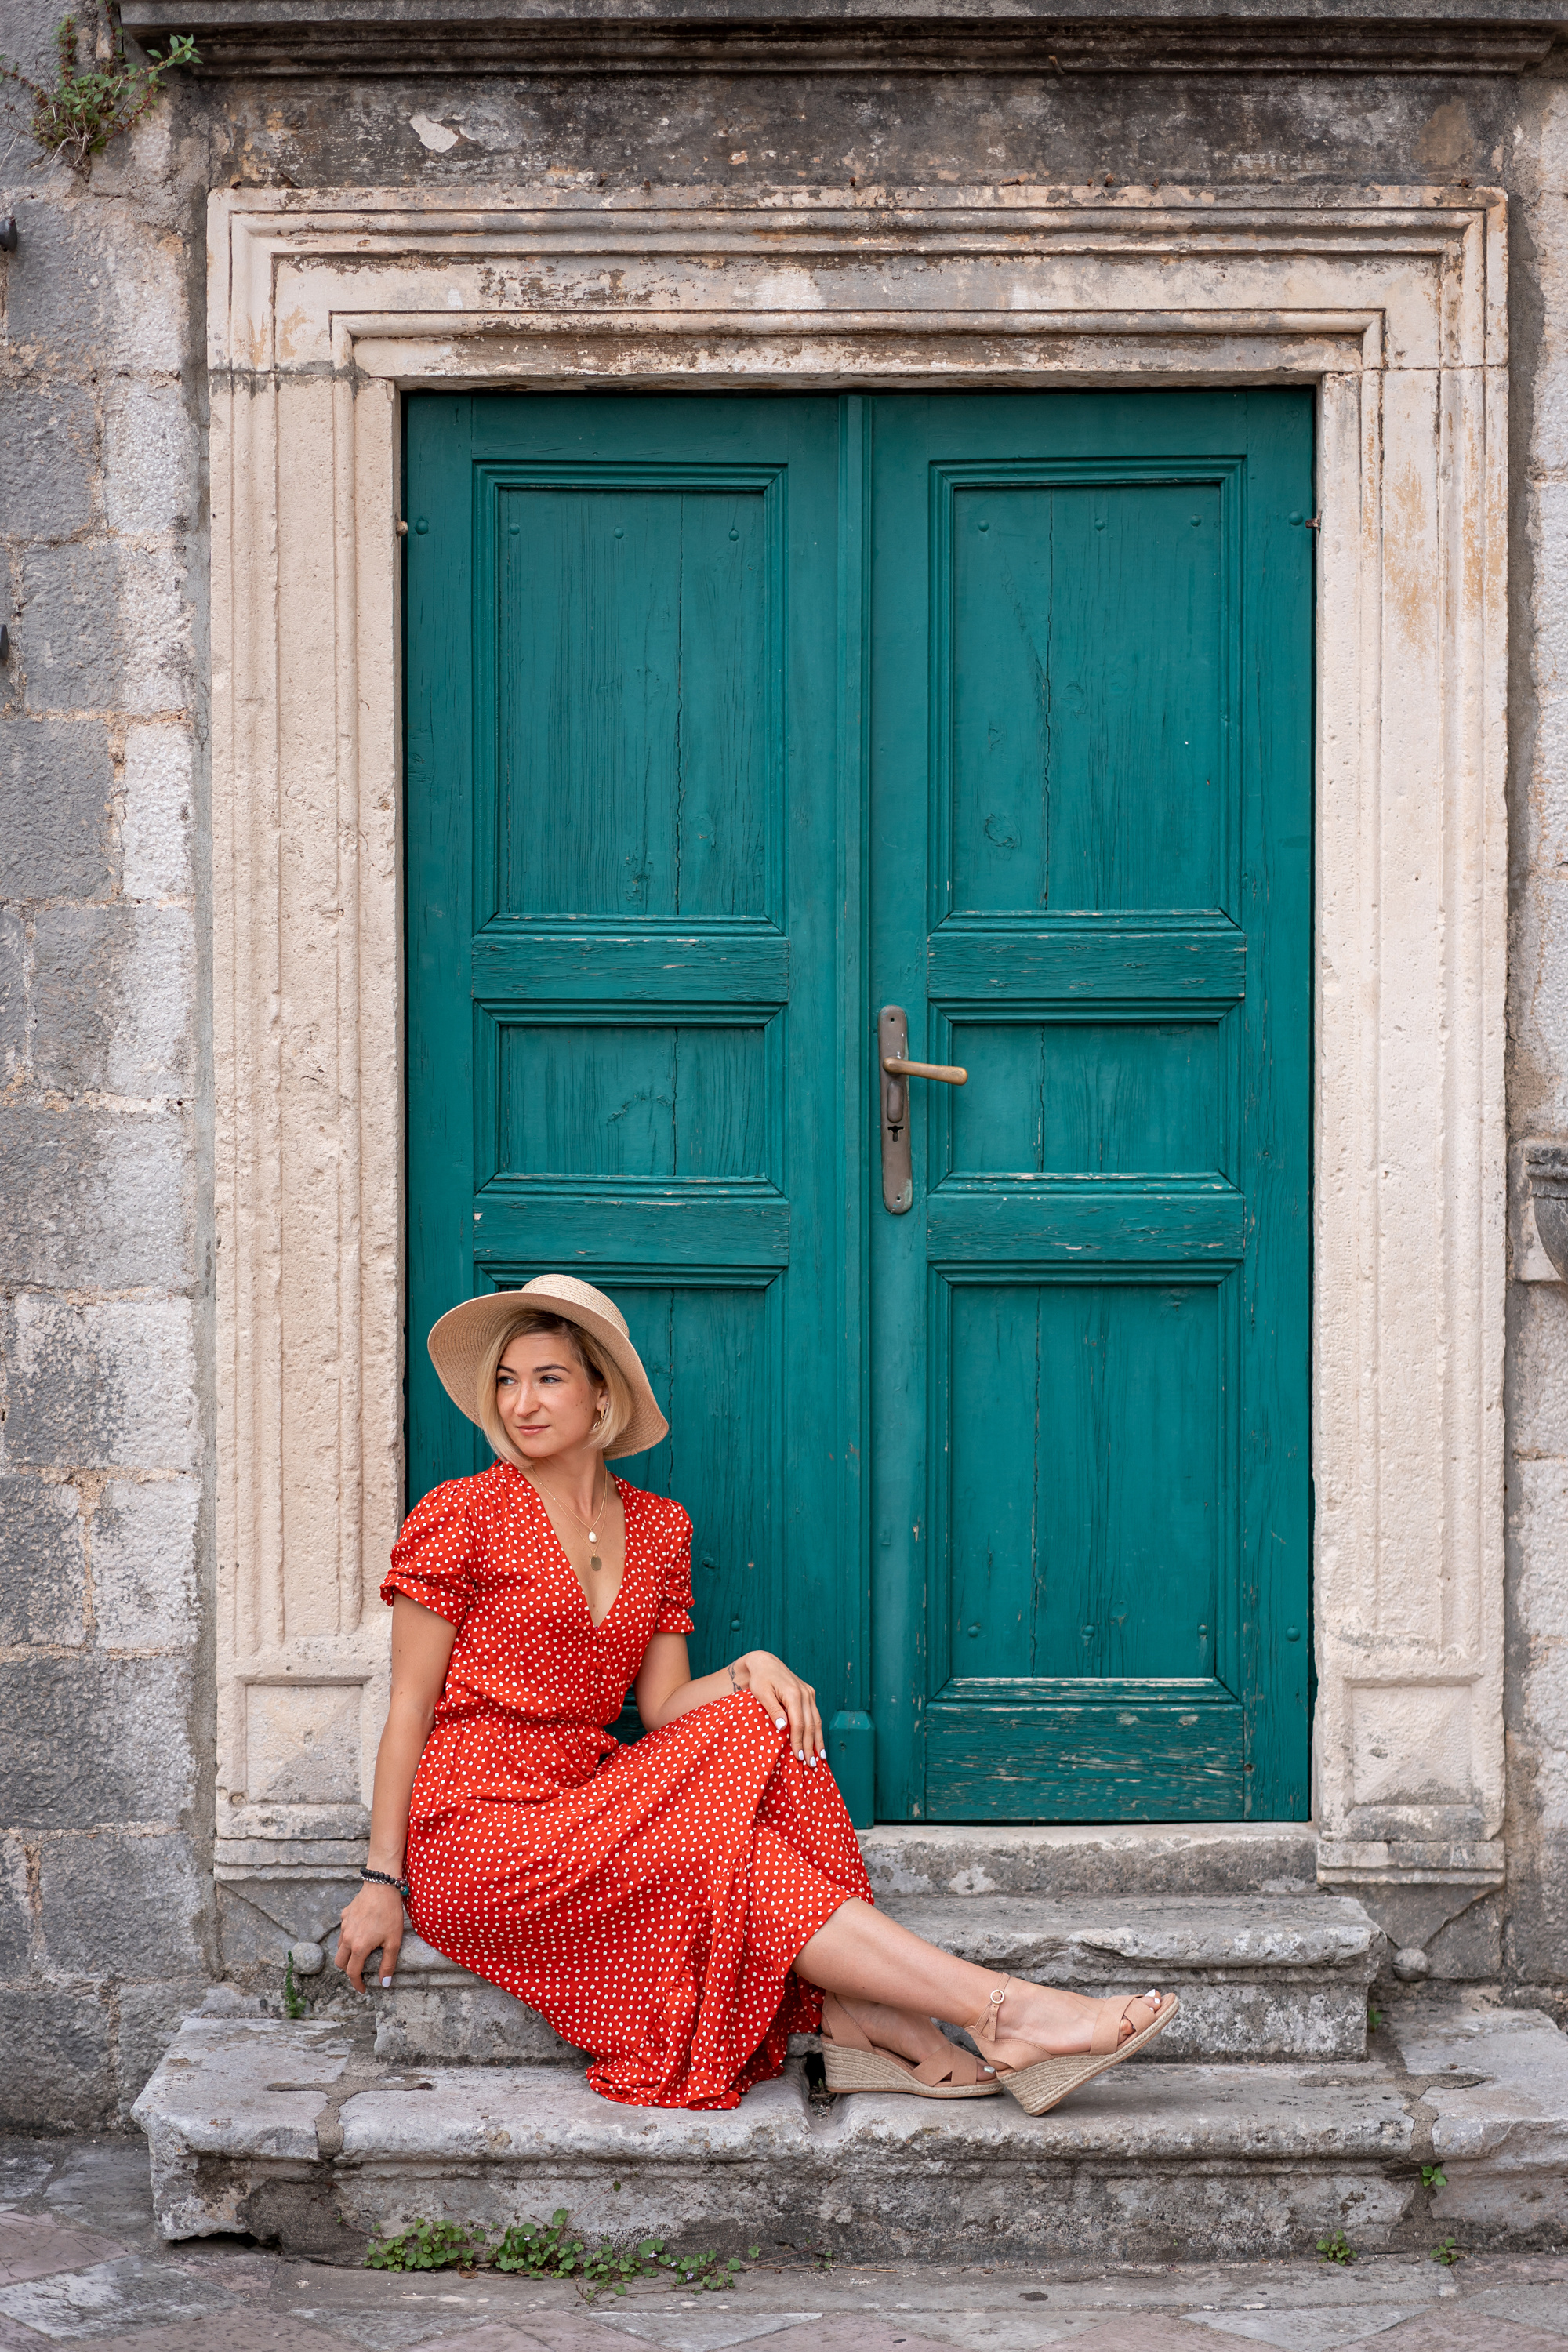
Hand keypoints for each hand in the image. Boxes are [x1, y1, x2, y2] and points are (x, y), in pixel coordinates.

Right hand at [334, 1879, 406, 1992]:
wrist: (382, 1885)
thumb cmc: (390, 1913)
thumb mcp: (394, 1941)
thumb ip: (388, 1964)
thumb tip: (384, 1983)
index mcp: (359, 1947)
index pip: (352, 1973)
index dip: (357, 1984)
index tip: (363, 1989)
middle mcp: (347, 1938)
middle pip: (340, 1963)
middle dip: (348, 1971)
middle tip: (361, 1972)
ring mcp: (344, 1925)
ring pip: (340, 1947)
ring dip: (347, 1954)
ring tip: (362, 1953)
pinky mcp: (345, 1915)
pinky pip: (343, 1931)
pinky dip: (348, 1937)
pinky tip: (361, 1932)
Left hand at [735, 1651, 824, 1766]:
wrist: (766, 1663)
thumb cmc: (760, 1679)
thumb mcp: (761, 1693)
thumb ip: (773, 1710)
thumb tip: (783, 1727)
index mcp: (794, 1694)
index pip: (799, 1723)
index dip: (799, 1742)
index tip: (798, 1757)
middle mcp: (806, 1694)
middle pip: (811, 1724)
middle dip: (811, 1746)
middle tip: (810, 1765)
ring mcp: (809, 1694)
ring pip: (817, 1721)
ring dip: (818, 1740)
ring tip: (820, 1758)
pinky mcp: (809, 1694)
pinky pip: (815, 1715)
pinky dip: (817, 1730)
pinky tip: (818, 1742)